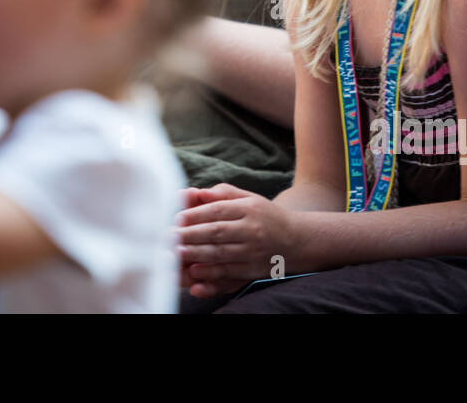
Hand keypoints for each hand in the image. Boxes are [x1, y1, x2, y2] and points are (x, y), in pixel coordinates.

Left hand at [177, 183, 300, 298]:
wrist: (298, 241)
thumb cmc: (266, 216)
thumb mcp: (249, 199)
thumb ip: (222, 194)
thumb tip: (196, 192)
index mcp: (248, 208)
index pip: (216, 211)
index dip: (194, 215)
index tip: (175, 219)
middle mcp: (252, 229)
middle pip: (216, 232)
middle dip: (190, 235)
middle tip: (168, 237)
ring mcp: (254, 251)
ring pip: (221, 253)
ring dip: (197, 254)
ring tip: (176, 253)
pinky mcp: (254, 270)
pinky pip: (230, 272)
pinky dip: (211, 274)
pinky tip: (196, 273)